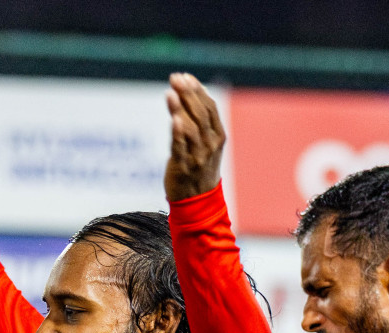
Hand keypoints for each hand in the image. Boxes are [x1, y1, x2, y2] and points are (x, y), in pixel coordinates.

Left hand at [163, 72, 224, 201]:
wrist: (198, 201)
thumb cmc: (199, 166)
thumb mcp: (206, 142)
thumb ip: (200, 119)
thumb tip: (193, 91)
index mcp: (218, 135)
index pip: (209, 107)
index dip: (197, 90)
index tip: (185, 76)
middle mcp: (210, 144)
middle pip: (200, 114)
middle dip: (188, 94)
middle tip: (175, 78)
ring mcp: (198, 156)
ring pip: (190, 128)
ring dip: (180, 109)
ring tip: (170, 93)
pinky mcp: (183, 167)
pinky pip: (181, 147)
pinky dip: (178, 132)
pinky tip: (173, 118)